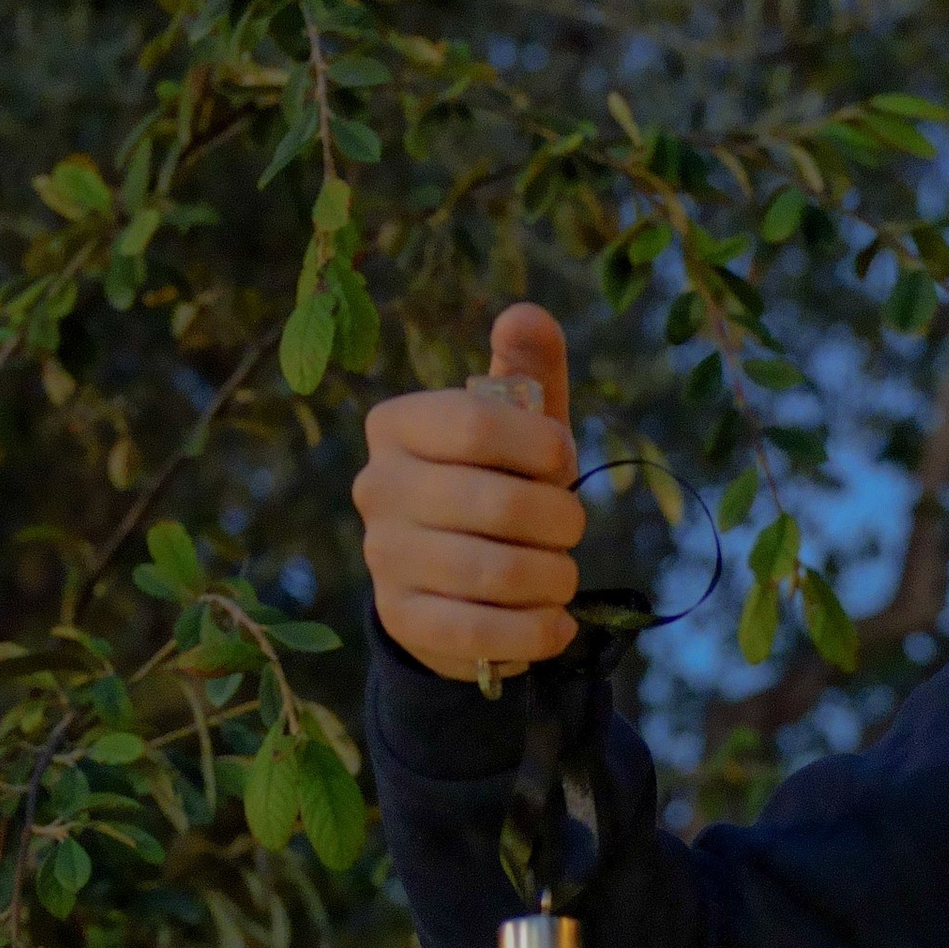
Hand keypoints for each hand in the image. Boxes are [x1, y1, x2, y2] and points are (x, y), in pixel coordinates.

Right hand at [355, 304, 584, 683]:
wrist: (453, 581)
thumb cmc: (498, 482)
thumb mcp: (519, 426)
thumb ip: (528, 370)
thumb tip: (526, 314)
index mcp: (398, 425)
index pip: (476, 424)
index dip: (542, 447)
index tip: (564, 461)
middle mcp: (378, 487)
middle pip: (498, 505)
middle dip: (560, 521)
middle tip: (570, 528)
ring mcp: (384, 558)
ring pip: (495, 573)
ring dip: (554, 578)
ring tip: (561, 574)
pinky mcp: (404, 621)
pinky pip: (481, 633)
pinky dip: (536, 631)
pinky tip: (557, 623)